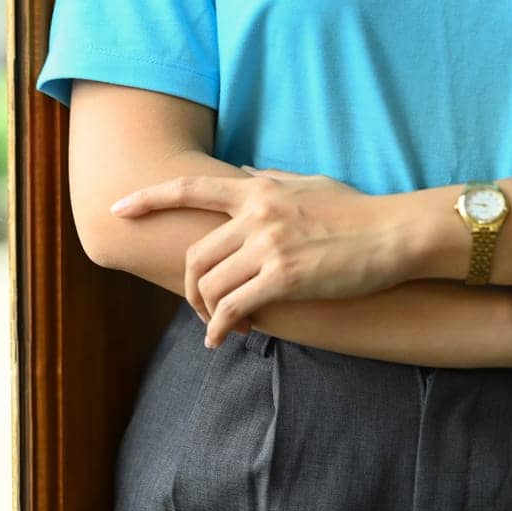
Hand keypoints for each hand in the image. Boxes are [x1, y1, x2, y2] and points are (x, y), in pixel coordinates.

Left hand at [110, 165, 414, 344]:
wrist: (393, 233)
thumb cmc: (356, 210)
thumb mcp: (309, 183)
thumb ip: (270, 178)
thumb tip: (241, 170)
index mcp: (259, 188)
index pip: (190, 187)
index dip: (149, 198)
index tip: (118, 209)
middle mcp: (257, 213)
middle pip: (197, 254)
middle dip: (191, 288)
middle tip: (202, 309)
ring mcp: (268, 244)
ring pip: (211, 284)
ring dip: (208, 312)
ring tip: (222, 327)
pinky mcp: (284, 277)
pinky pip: (233, 308)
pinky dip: (221, 329)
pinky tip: (226, 340)